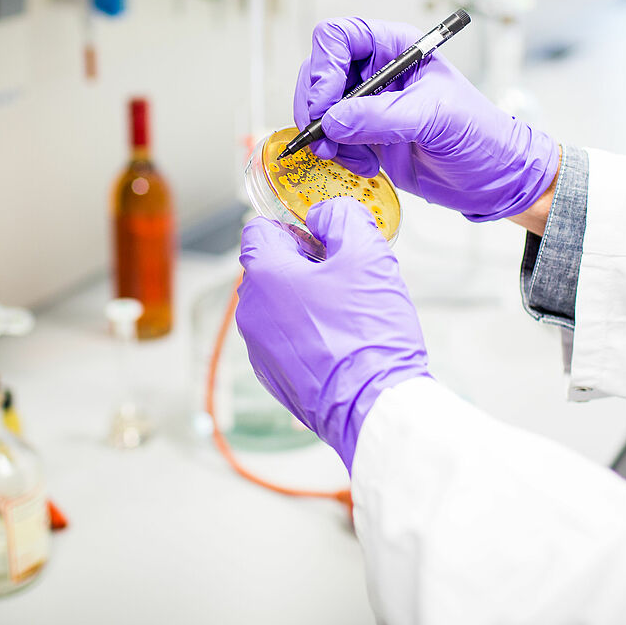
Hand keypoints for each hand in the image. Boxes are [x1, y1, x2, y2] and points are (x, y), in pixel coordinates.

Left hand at [236, 197, 429, 471]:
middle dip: (307, 265)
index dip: (296, 227)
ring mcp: (259, 347)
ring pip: (280, 304)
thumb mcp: (367, 253)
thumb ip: (341, 217)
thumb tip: (325, 216)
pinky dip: (310, 333)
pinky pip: (288, 338)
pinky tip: (344, 343)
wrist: (374, 408)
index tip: (326, 242)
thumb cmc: (368, 334)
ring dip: (309, 300)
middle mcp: (250, 311)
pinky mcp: (274, 376)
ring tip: (350, 313)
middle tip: (347, 277)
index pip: (260, 229)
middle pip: (272, 267)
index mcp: (263, 275)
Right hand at [293, 17, 559, 221]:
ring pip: (318, 108)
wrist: (491, 178)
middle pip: (318, 73)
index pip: (339, 37)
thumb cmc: (479, 135)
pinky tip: (363, 165)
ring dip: (324, 136)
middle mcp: (374, 70)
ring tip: (352, 158)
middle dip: (316, 107)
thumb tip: (332, 121)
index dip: (324, 66)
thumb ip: (381, 116)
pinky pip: (328, 137)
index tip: (326, 103)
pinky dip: (336, 154)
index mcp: (395, 48)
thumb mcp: (434, 118)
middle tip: (326, 138)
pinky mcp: (362, 135)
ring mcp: (365, 104)